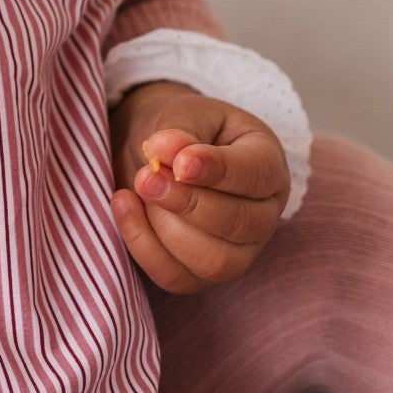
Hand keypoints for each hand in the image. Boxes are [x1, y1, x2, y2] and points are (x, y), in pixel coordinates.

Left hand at [108, 81, 289, 293]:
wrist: (153, 151)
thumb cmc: (179, 129)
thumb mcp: (182, 115)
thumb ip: (181, 133)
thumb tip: (169, 152)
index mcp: (267, 164)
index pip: (257, 175)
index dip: (219, 171)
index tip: (180, 163)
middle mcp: (262, 214)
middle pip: (238, 224)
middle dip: (187, 202)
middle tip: (147, 176)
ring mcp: (237, 251)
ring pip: (213, 261)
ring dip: (166, 227)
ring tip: (138, 188)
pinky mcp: (200, 274)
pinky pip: (176, 276)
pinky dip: (143, 245)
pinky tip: (125, 205)